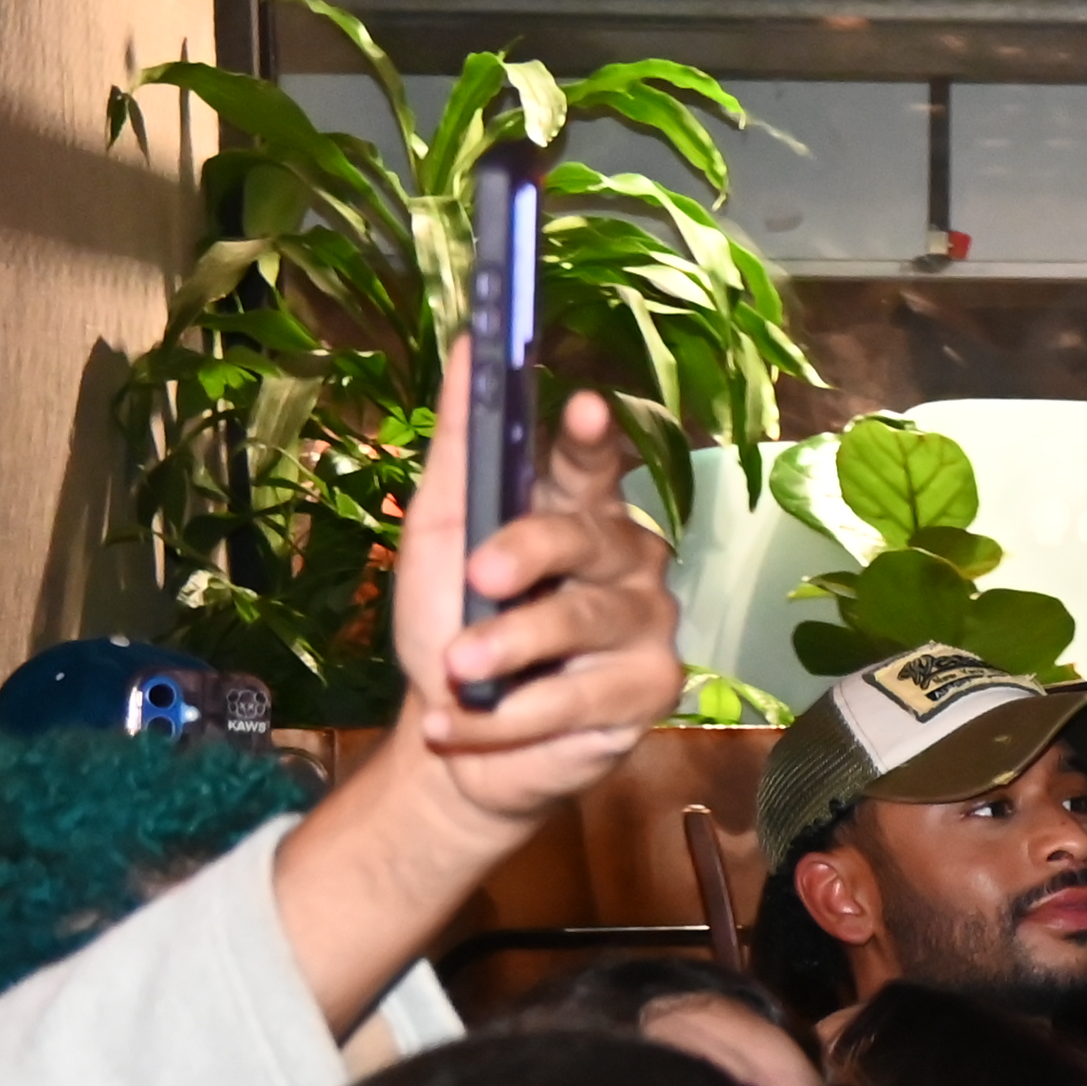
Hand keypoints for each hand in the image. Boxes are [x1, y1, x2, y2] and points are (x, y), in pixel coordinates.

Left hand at [387, 347, 679, 827]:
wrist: (455, 742)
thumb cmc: (450, 623)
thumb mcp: (436, 533)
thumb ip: (458, 445)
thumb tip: (465, 343)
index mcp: (573, 511)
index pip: (590, 464)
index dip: (590, 438)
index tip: (583, 407)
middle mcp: (623, 558)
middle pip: (588, 537)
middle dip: (528, 554)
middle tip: (478, 576)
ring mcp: (646, 623)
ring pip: (586, 620)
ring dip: (509, 647)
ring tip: (453, 670)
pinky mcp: (651, 689)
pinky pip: (583, 697)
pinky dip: (510, 714)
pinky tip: (461, 722)